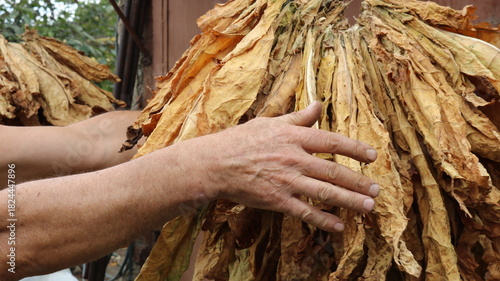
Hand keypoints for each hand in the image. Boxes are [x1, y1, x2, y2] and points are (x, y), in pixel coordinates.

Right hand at [177, 101, 379, 231]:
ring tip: (368, 207)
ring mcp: (285, 181)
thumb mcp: (270, 122)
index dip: (355, 149)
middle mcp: (293, 158)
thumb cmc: (241, 140)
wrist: (216, 163)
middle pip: (333, 171)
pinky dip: (322, 220)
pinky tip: (338, 226)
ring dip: (349, 201)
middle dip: (358, 181)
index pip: (331, 142)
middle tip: (377, 190)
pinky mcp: (276, 200)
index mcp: (293, 137)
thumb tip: (319, 104)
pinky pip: (304, 212)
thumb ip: (298, 117)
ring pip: (324, 192)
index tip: (373, 156)